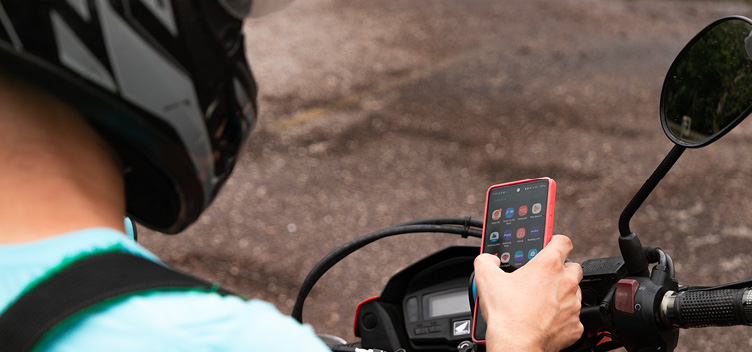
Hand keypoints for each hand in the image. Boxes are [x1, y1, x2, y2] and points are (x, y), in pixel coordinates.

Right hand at [474, 235, 582, 351]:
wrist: (516, 345)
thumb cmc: (506, 314)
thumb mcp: (485, 278)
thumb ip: (486, 260)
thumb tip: (488, 259)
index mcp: (548, 265)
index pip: (562, 241)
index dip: (554, 241)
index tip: (548, 245)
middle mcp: (565, 282)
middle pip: (572, 266)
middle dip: (560, 269)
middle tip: (541, 277)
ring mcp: (573, 305)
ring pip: (574, 291)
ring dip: (561, 293)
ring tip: (541, 300)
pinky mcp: (575, 326)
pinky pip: (573, 316)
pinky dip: (562, 317)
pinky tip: (546, 319)